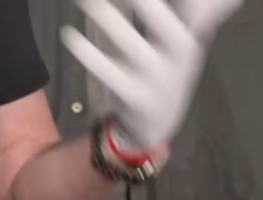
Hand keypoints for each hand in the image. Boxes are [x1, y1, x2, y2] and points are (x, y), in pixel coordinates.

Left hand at [61, 0, 241, 148]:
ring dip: (107, 18)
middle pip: (161, 19)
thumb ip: (193, 16)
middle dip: (140, 1)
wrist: (155, 125)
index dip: (168, 2)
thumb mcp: (185, 42)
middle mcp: (179, 56)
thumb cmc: (166, 74)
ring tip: (87, 1)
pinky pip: (106, 71)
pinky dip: (87, 53)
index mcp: (191, 38)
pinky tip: (70, 36)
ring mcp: (157, 78)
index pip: (191, 9)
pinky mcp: (134, 96)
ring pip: (130, 42)